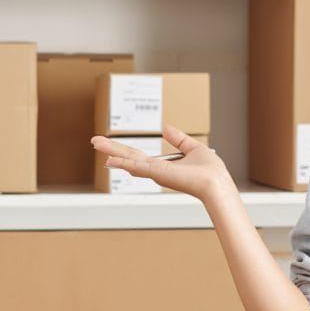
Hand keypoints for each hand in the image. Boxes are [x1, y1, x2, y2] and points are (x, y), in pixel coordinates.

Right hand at [91, 125, 234, 201]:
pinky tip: (109, 159)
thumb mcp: (194, 148)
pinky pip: (136, 165)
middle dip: (111, 149)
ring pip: (128, 159)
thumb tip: (166, 129)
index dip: (124, 151)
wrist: (215, 182)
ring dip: (111, 151)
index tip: (111, 146)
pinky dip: (122, 162)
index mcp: (163, 165)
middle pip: (128, 157)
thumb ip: (179, 139)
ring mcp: (155, 172)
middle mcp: (156, 170)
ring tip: (95, 142)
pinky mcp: (158, 172)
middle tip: (94, 141)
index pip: (139, 157)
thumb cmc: (210, 171)